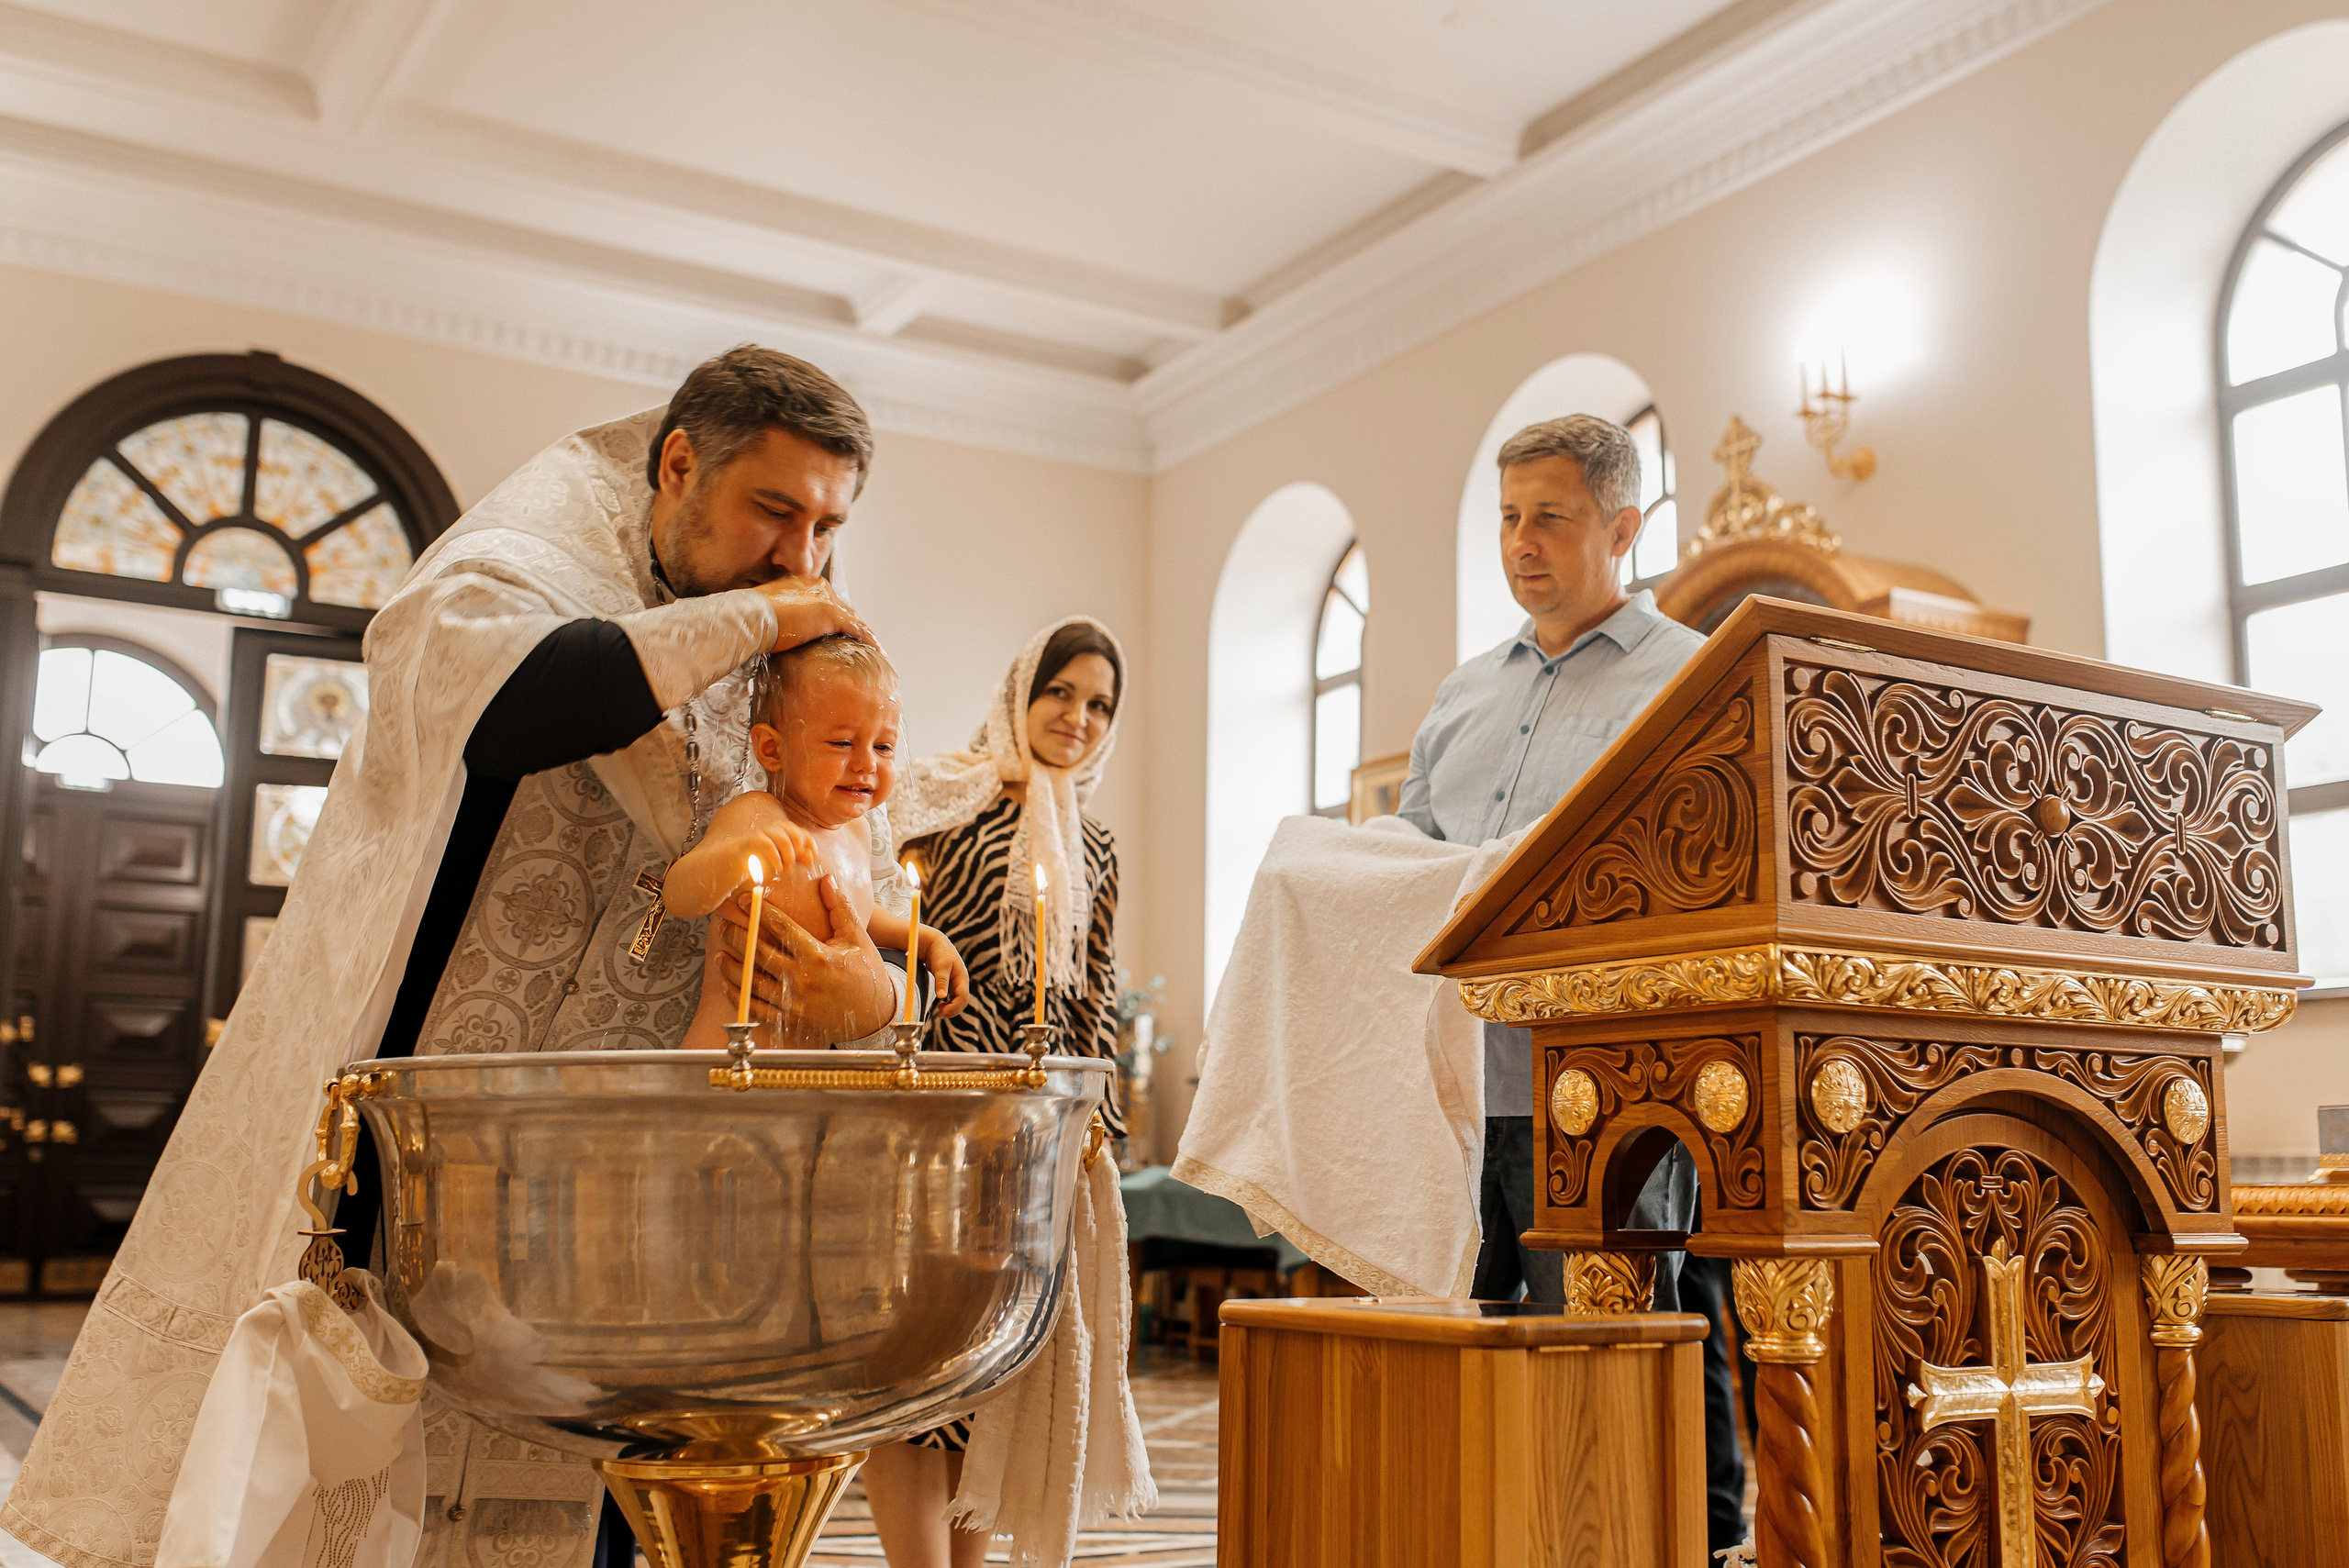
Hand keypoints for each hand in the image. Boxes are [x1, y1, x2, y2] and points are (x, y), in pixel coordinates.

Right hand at [704, 818, 815, 876]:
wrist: (720, 870)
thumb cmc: (747, 869)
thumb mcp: (774, 865)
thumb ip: (793, 860)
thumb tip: (811, 856)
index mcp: (777, 834)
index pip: (800, 832)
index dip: (809, 844)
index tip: (811, 859)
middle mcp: (768, 831)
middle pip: (793, 831)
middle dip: (798, 849)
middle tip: (792, 866)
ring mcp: (757, 835)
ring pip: (782, 836)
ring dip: (788, 855)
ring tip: (784, 870)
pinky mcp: (746, 843)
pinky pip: (766, 843)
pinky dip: (775, 857)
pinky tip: (776, 868)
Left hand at [715, 873, 892, 1042]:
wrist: (874, 1015)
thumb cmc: (866, 973)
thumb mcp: (857, 938)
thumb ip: (840, 908)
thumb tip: (827, 879)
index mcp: (819, 957)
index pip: (782, 929)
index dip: (762, 912)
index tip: (747, 899)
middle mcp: (803, 980)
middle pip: (760, 954)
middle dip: (739, 936)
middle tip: (725, 924)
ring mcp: (795, 1003)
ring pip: (753, 982)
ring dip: (733, 966)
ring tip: (719, 952)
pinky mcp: (791, 1020)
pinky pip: (757, 1009)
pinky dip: (739, 996)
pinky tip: (729, 983)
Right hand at [753, 573, 873, 653]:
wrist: (751, 615)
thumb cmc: (752, 616)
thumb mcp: (769, 611)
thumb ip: (780, 615)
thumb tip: (776, 627)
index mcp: (804, 584)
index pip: (827, 600)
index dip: (836, 615)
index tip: (840, 627)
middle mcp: (818, 588)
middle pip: (843, 608)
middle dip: (852, 623)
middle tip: (861, 637)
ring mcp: (826, 599)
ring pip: (852, 617)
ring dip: (863, 632)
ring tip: (873, 645)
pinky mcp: (832, 615)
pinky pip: (856, 628)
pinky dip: (867, 639)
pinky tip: (876, 649)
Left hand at [918, 929, 970, 1020]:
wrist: (936, 944)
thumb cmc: (939, 953)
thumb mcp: (940, 966)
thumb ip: (941, 981)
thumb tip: (941, 996)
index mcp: (962, 977)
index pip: (963, 998)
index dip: (954, 1007)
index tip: (941, 1012)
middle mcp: (962, 981)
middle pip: (963, 1001)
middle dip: (953, 1010)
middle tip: (939, 1014)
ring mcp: (958, 982)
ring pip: (959, 1000)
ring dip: (951, 1008)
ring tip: (940, 1011)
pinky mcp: (952, 983)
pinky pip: (955, 997)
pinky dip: (949, 1003)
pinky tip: (941, 1004)